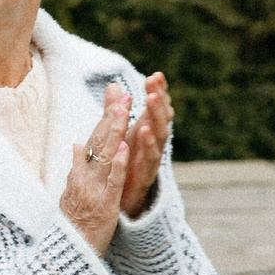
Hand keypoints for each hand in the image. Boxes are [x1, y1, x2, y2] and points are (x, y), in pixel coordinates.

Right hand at [59, 82, 133, 256]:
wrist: (65, 254)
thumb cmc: (71, 224)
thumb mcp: (70, 191)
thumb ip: (75, 166)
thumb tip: (74, 144)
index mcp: (79, 173)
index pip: (93, 139)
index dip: (105, 118)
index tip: (116, 97)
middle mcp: (83, 176)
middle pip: (99, 141)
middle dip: (111, 116)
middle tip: (122, 93)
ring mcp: (93, 189)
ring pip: (105, 155)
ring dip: (115, 131)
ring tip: (124, 109)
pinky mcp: (104, 204)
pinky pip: (112, 180)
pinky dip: (118, 163)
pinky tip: (125, 146)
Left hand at [117, 72, 172, 218]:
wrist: (121, 200)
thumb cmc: (123, 162)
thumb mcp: (118, 133)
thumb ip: (117, 109)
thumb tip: (114, 85)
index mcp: (146, 131)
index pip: (154, 108)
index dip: (157, 92)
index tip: (155, 74)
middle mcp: (153, 142)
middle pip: (160, 117)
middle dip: (158, 98)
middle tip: (154, 81)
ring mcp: (151, 157)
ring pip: (159, 134)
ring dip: (155, 116)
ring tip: (151, 99)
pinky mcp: (146, 173)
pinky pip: (150, 157)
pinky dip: (148, 143)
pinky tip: (143, 130)